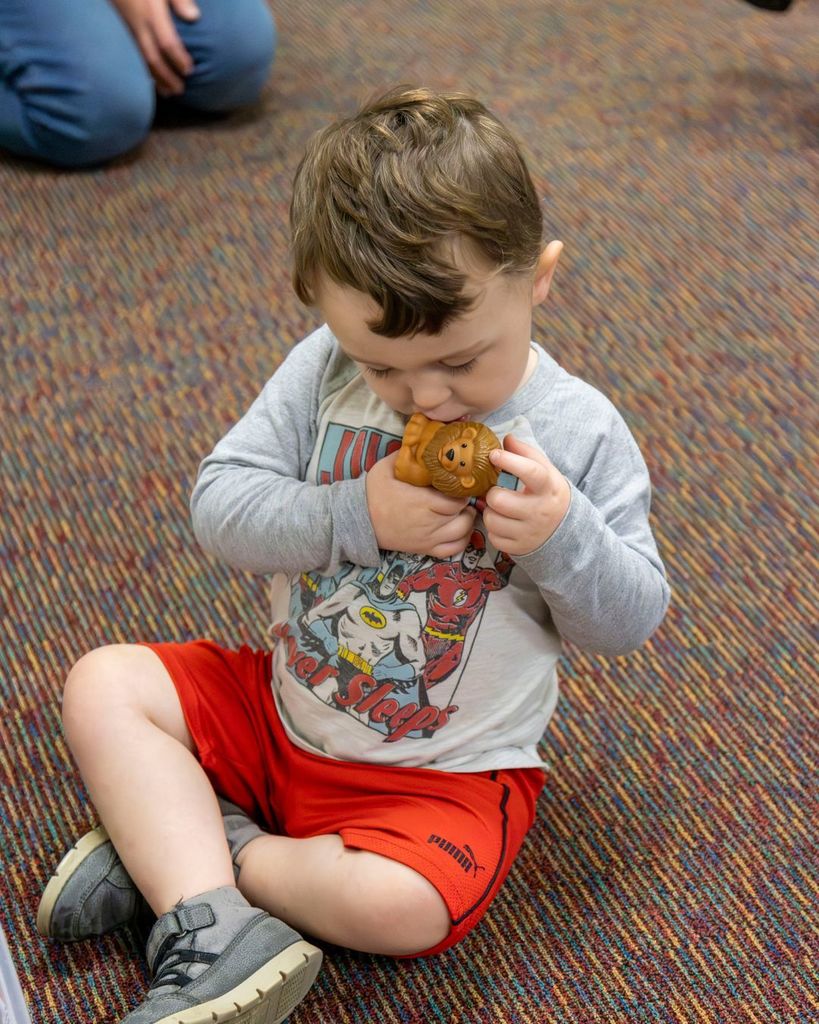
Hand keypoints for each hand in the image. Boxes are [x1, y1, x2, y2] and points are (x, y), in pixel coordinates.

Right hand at [111, 0, 199, 95]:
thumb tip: (194, 17)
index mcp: (150, 10)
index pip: (167, 42)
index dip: (178, 59)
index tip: (190, 70)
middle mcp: (137, 22)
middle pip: (152, 57)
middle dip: (167, 77)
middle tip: (181, 91)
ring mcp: (126, 27)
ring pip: (140, 59)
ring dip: (155, 78)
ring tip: (169, 92)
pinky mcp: (120, 28)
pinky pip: (132, 53)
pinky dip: (143, 69)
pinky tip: (152, 80)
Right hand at [366, 451, 476, 558]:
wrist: (359, 519)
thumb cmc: (374, 492)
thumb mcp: (388, 467)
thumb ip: (408, 454)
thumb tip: (427, 439)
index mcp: (421, 502)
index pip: (456, 501)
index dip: (462, 492)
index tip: (459, 485)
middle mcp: (428, 523)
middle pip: (463, 517)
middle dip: (467, 506)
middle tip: (463, 497)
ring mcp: (427, 539)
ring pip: (462, 534)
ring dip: (467, 522)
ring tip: (462, 512)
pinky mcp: (424, 549)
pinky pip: (453, 550)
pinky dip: (461, 541)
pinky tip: (458, 529)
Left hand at [482, 435, 570, 554]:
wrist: (566, 529)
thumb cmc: (547, 493)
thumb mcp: (545, 471)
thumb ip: (526, 453)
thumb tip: (506, 438)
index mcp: (548, 488)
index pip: (531, 472)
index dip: (510, 461)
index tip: (494, 455)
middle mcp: (540, 511)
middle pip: (499, 499)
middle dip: (492, 493)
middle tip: (497, 492)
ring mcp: (530, 532)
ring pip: (491, 519)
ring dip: (491, 512)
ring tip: (501, 509)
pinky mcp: (520, 548)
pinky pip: (493, 537)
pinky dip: (494, 529)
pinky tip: (505, 523)